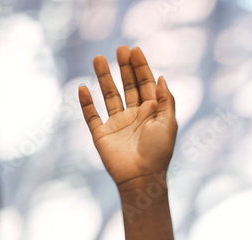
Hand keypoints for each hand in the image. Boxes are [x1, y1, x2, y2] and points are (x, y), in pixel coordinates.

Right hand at [78, 46, 176, 187]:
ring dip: (104, 78)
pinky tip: (83, 87)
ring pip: (109, 96)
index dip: (141, 67)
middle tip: (120, 49)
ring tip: (99, 58)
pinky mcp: (102, 134)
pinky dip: (86, 103)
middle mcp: (134, 116)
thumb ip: (165, 101)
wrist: (141, 177)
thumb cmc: (158, 152)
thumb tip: (161, 78)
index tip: (135, 50)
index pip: (145, 85)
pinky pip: (91, 115)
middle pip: (128, 86)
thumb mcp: (168, 123)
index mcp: (151, 113)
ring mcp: (117, 124)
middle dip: (124, 67)